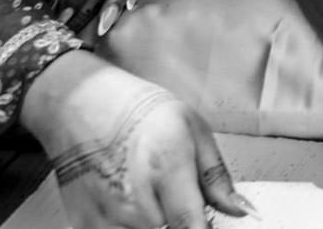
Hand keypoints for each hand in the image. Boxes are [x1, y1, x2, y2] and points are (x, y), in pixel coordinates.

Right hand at [22, 54, 253, 228]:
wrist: (82, 106)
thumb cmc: (141, 113)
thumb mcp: (192, 129)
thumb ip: (216, 178)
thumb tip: (240, 209)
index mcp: (167, 168)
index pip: (191, 226)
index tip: (210, 224)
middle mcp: (133, 198)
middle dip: (182, 225)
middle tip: (182, 204)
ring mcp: (105, 217)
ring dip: (157, 225)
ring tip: (157, 200)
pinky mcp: (84, 225)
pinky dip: (132, 226)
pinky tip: (136, 209)